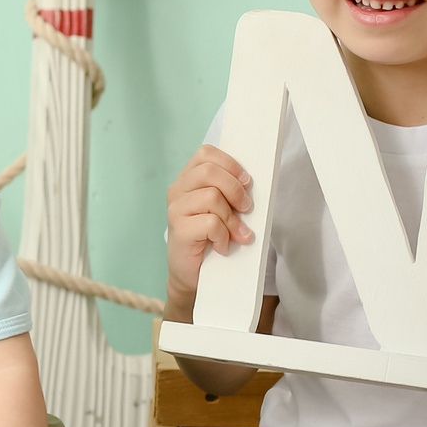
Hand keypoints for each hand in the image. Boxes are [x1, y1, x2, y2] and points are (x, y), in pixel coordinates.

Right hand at [166, 144, 253, 303]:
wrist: (193, 273)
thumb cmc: (210, 237)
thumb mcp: (222, 208)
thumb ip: (229, 192)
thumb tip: (251, 184)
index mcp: (188, 179)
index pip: (205, 154)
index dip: (230, 164)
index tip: (246, 182)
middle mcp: (177, 190)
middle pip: (209, 171)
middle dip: (234, 189)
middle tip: (246, 208)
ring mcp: (175, 210)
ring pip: (211, 197)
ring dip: (231, 218)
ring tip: (236, 234)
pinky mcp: (179, 230)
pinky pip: (210, 223)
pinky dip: (223, 236)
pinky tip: (222, 246)